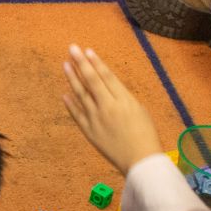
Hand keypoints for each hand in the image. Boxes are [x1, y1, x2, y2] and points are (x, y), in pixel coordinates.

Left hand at [63, 45, 161, 174]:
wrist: (141, 161)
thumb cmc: (146, 135)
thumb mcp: (139, 110)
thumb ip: (122, 97)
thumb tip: (107, 86)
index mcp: (124, 101)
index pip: (107, 77)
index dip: (96, 63)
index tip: (88, 50)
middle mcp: (108, 107)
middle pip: (92, 81)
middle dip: (81, 63)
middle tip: (72, 48)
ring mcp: (96, 119)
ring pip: (81, 94)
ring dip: (72, 78)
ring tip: (65, 65)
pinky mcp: (89, 131)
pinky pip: (77, 114)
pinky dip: (70, 103)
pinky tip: (64, 93)